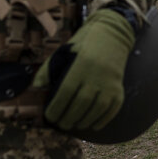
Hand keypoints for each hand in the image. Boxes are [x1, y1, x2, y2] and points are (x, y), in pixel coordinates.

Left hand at [33, 7, 135, 130]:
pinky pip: (112, 109)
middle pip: (81, 104)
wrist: (113, 33)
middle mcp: (97, 74)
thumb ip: (49, 68)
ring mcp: (110, 82)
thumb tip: (37, 87)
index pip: (66, 92)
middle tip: (60, 124)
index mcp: (81, 64)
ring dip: (84, 121)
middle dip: (68, 118)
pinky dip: (102, 120)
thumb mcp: (65, 50)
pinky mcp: (120, 87)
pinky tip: (93, 125)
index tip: (49, 117)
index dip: (56, 108)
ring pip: (96, 109)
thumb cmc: (84, 43)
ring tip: (74, 125)